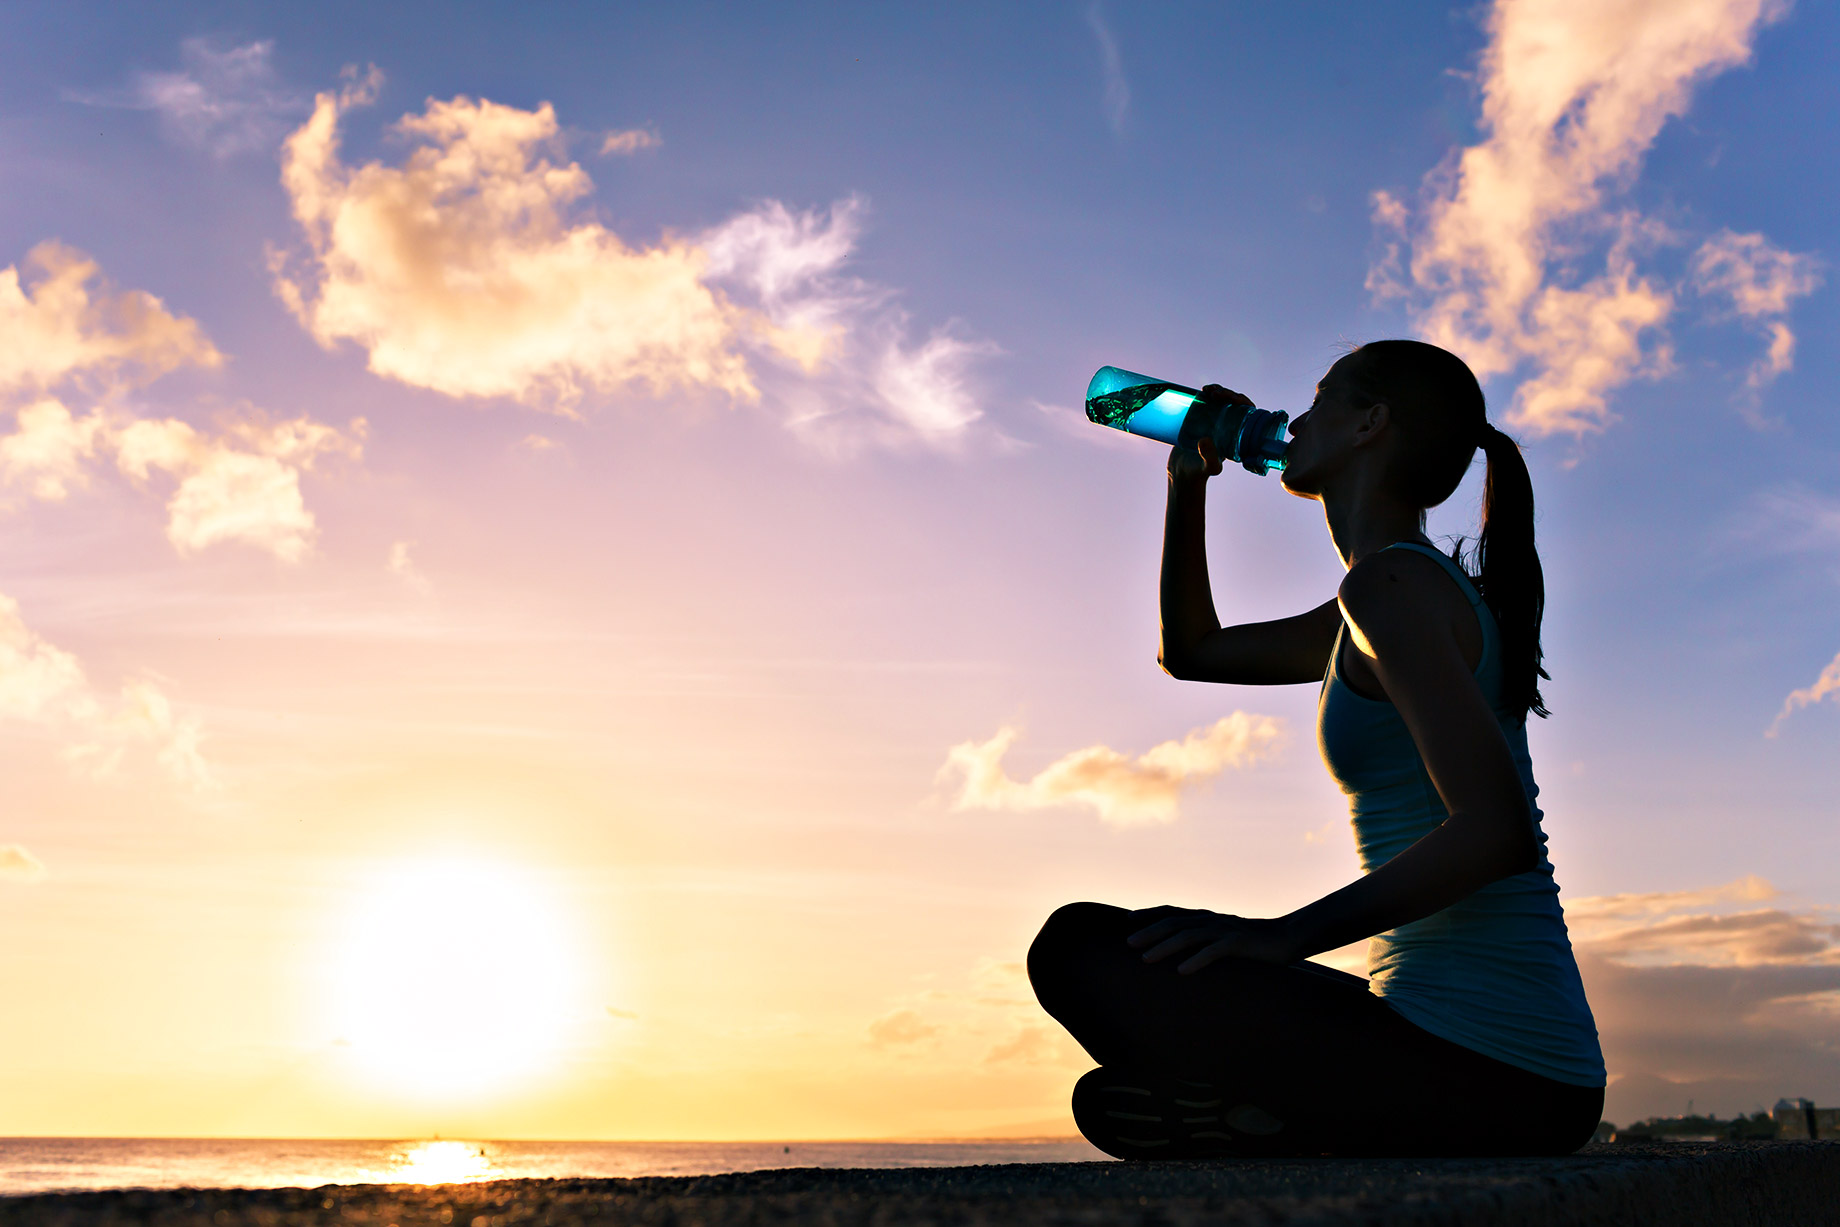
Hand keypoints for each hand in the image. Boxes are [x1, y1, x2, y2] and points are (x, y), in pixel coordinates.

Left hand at [1126, 905, 1299, 973]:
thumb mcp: (1226, 939)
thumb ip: (1207, 941)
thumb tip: (1186, 955)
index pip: (1173, 912)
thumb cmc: (1256, 943)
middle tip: (1127, 943)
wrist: (1291, 937)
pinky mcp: (1240, 943)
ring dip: (1164, 946)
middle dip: (1149, 931)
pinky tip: (1182, 971)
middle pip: (1174, 922)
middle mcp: (1212, 920)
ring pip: (1188, 935)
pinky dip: (1196, 960)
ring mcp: (1225, 930)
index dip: (1150, 914)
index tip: (1128, 919)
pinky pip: (1214, 951)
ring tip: (1145, 959)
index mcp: (1208, 918)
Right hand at [1165, 384, 1252, 484]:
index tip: (1231, 398)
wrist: (1181, 475)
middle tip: (1215, 394)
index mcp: (1237, 437)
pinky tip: (1202, 391)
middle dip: (1227, 394)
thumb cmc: (1199, 474)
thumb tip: (1205, 440)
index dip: (1242, 402)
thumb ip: (1210, 458)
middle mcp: (1228, 429)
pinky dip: (1207, 395)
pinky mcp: (1200, 422)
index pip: (1247, 414)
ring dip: (1218, 391)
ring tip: (1208, 390)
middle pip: (1234, 405)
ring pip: (1221, 402)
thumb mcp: (1208, 468)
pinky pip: (1207, 404)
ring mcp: (1214, 424)